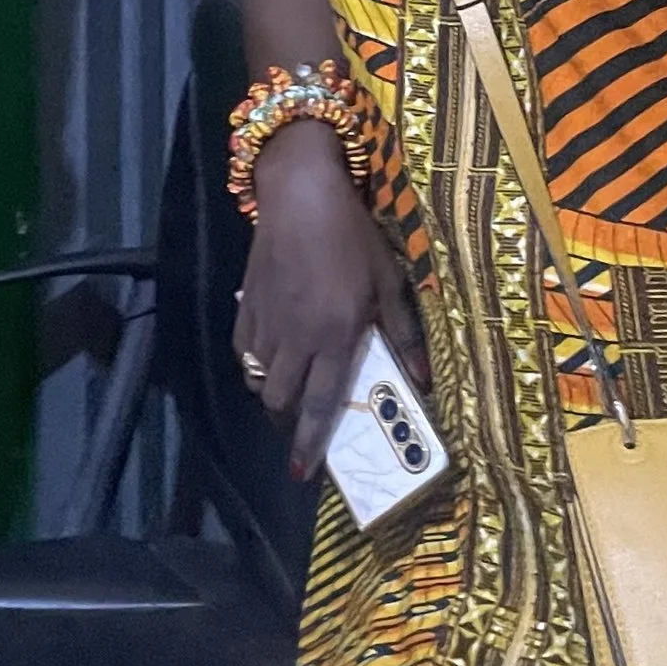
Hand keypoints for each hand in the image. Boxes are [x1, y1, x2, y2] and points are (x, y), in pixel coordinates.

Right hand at [233, 120, 428, 477]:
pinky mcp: (246, 302)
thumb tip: (423, 380)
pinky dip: (254, 359)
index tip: (302, 473)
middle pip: (281, 398)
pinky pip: (243, 348)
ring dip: (274, 387)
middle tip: (304, 412)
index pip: (321, 403)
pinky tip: (269, 349)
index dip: (311, 442)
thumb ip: (404, 333)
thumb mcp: (389, 280)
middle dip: (289, 417)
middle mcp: (297, 336)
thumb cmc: (353, 235)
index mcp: (335, 335)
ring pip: (259, 376)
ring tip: (291, 379)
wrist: (301, 192)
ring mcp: (267, 320)